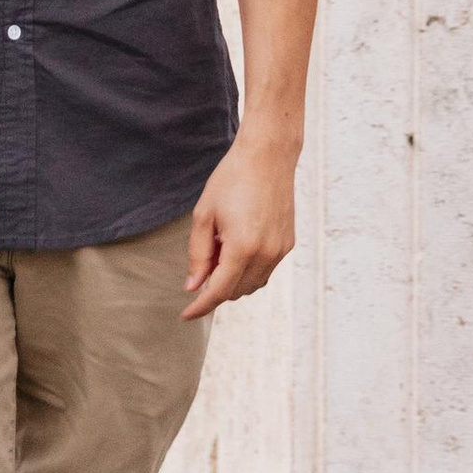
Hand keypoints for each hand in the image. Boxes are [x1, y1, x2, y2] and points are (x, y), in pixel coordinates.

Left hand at [182, 134, 295, 320]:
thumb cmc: (231, 180)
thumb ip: (198, 254)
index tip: (185, 315)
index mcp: (243, 247)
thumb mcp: (204, 215)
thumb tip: (193, 286)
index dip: (200, 306)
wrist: (268, 157)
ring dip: (232, 280)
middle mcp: (266, 254)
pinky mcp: (287, 244)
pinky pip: (265, 271)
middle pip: (236, 291)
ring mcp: (280, 251)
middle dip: (215, 286)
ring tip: (220, 246)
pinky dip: (248, 270)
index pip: (219, 292)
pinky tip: (237, 245)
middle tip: (204, 258)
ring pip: (252, 285)